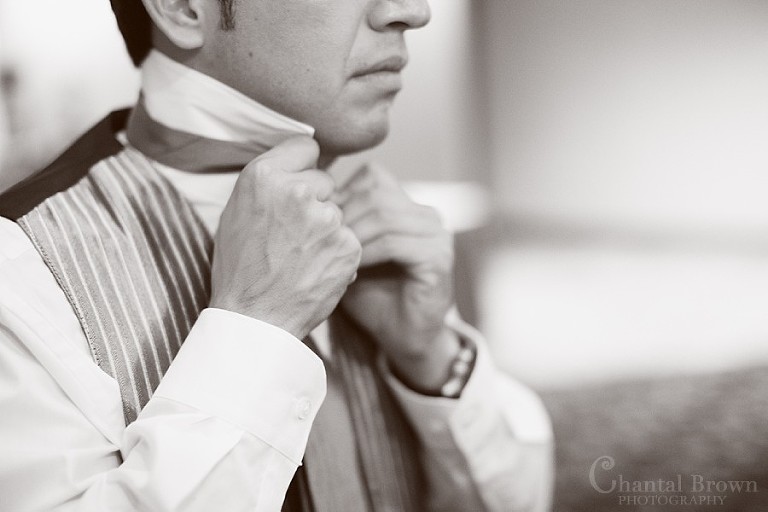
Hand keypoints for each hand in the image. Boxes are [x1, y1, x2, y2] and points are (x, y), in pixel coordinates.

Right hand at [210, 137, 360, 339]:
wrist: (254, 319)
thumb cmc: (240, 267)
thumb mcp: (237, 211)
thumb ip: (270, 182)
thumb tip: (299, 160)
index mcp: (264, 175)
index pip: (306, 146)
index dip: (303, 167)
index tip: (299, 184)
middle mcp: (297, 191)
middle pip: (326, 181)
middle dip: (316, 201)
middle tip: (294, 233)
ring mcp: (326, 219)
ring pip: (338, 212)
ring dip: (327, 230)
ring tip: (301, 257)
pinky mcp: (348, 244)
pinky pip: (350, 238)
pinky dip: (338, 253)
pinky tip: (316, 270)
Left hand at [333, 163, 459, 390]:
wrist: (403, 338)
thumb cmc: (371, 297)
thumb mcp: (349, 253)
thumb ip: (338, 224)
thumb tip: (302, 197)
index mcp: (408, 207)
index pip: (372, 176)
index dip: (341, 195)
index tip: (319, 222)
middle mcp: (426, 214)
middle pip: (375, 192)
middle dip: (342, 214)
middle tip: (320, 239)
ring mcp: (437, 234)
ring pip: (383, 214)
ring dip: (351, 234)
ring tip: (332, 254)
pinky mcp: (438, 258)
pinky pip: (394, 242)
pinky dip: (366, 252)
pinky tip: (350, 268)